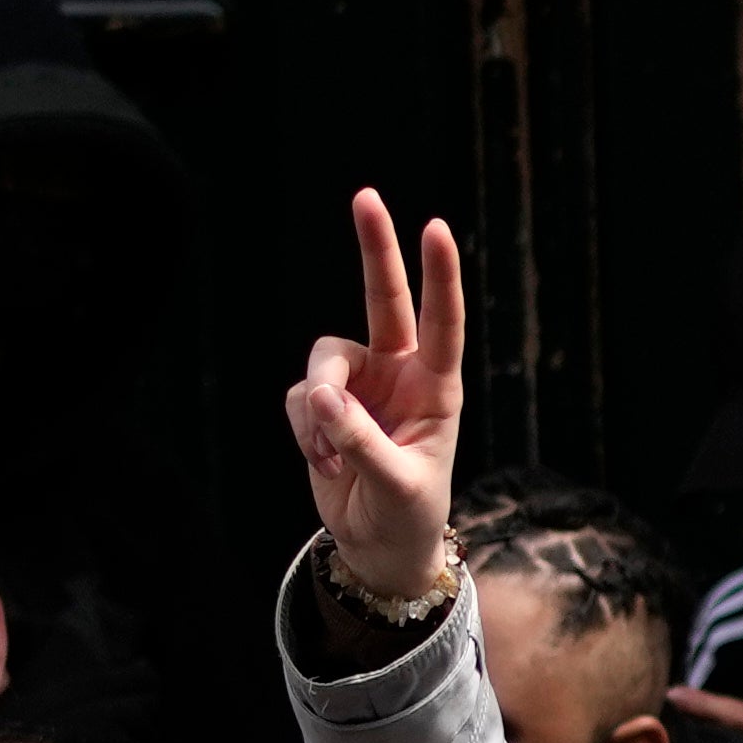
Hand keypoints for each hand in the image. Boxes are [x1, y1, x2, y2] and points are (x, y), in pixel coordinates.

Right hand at [283, 185, 471, 619]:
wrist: (378, 546)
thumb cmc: (409, 514)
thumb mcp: (398, 484)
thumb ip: (362, 441)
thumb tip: (322, 400)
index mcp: (437, 387)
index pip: (441, 322)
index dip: (438, 276)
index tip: (436, 229)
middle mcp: (397, 374)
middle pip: (381, 298)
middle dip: (374, 249)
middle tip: (366, 196)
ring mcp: (357, 385)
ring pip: (323, 362)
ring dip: (320, 406)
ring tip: (332, 455)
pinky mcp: (321, 405)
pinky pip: (301, 399)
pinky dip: (306, 432)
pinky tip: (325, 464)